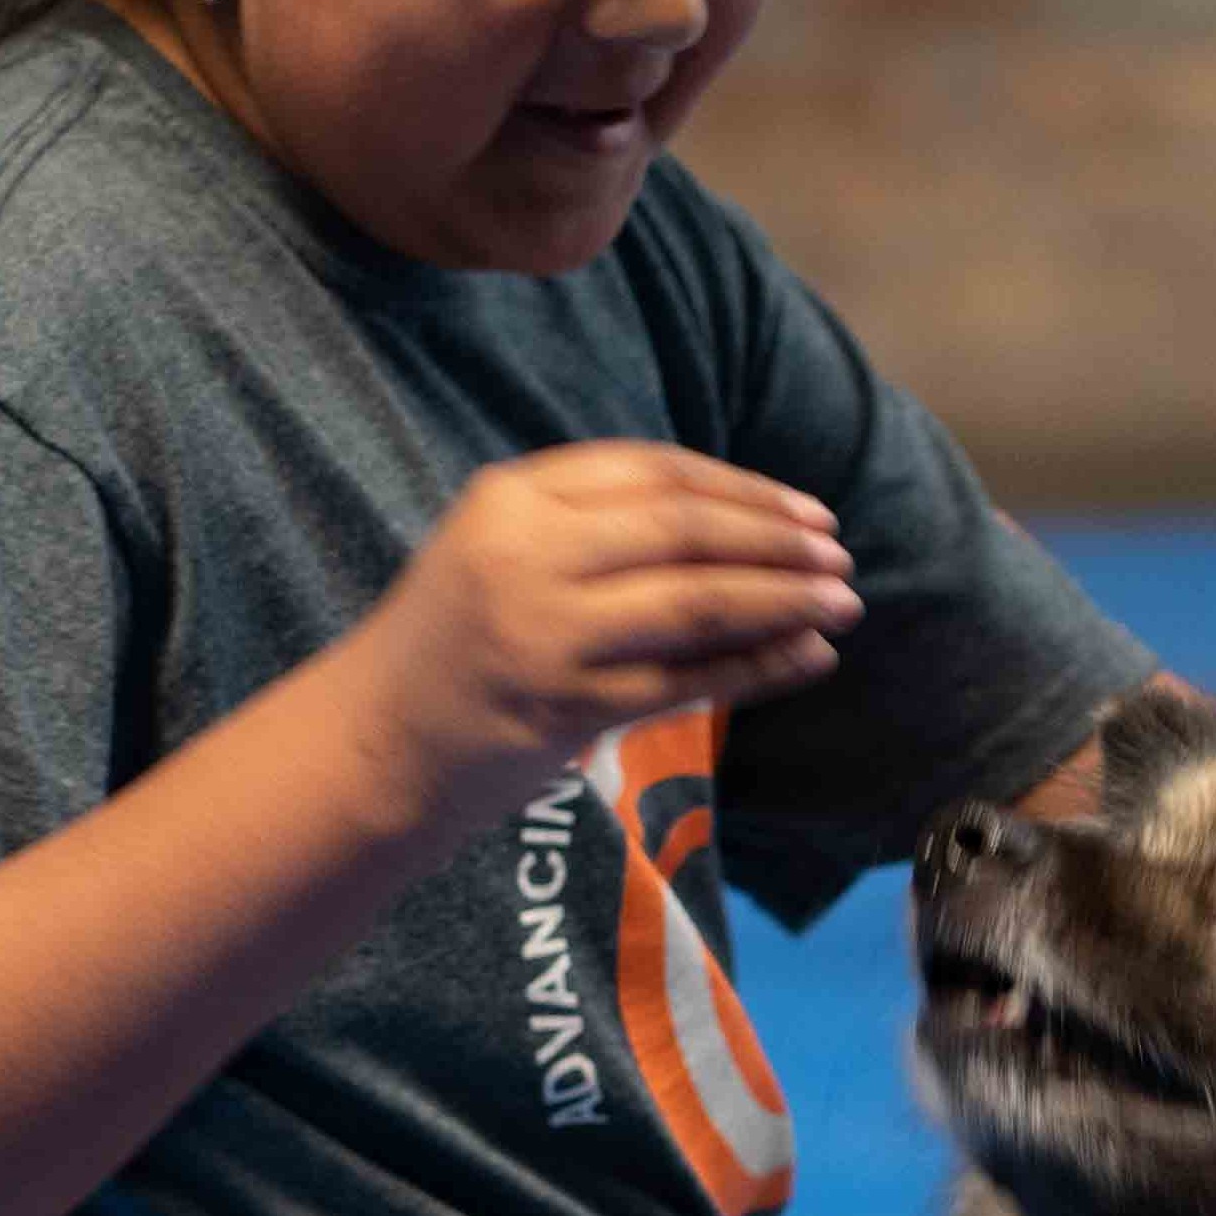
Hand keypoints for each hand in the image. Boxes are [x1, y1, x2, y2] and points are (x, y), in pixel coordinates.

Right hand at [332, 445, 861, 838]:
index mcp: (511, 497)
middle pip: (685, 529)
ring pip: (698, 602)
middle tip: (838, 555)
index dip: (743, 489)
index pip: (653, 472)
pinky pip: (689, 681)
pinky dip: (759, 667)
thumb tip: (734, 517)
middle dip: (777, 540)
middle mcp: (528, 553)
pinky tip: (809, 657)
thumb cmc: (450, 644)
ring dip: (785, 600)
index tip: (805, 510)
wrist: (373, 743)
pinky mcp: (567, 706)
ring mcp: (547, 632)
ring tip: (842, 602)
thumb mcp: (499, 548)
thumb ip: (593, 523)